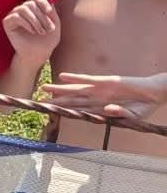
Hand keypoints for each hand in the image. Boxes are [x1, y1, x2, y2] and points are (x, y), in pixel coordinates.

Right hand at [2, 0, 61, 64]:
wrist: (39, 53)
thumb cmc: (47, 39)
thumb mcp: (55, 23)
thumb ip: (51, 9)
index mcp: (34, 7)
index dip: (41, 0)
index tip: (49, 12)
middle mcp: (22, 8)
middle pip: (31, 3)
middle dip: (42, 16)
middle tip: (49, 29)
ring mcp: (14, 14)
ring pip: (23, 8)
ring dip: (35, 21)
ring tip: (41, 31)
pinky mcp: (7, 22)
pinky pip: (16, 16)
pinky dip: (27, 24)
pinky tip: (32, 31)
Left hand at [37, 71, 166, 122]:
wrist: (154, 93)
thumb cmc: (143, 107)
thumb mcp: (133, 116)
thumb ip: (120, 114)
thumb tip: (107, 110)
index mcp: (101, 110)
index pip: (79, 112)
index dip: (65, 113)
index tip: (50, 115)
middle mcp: (96, 100)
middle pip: (72, 101)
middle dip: (56, 101)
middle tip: (38, 101)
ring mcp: (100, 90)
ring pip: (75, 90)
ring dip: (59, 89)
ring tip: (44, 87)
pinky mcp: (105, 81)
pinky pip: (87, 79)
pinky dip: (75, 77)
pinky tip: (62, 76)